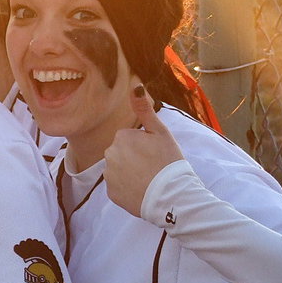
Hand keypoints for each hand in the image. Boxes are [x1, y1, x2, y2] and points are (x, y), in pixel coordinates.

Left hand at [105, 85, 183, 216]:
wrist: (172, 196)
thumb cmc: (169, 162)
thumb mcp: (160, 132)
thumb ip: (145, 109)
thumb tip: (135, 86)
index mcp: (121, 137)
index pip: (129, 138)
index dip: (143, 145)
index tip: (154, 154)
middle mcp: (109, 154)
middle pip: (121, 153)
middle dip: (133, 158)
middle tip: (152, 166)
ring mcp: (109, 175)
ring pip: (118, 170)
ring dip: (129, 173)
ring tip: (148, 179)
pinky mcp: (111, 193)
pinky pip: (117, 187)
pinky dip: (127, 189)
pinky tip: (141, 190)